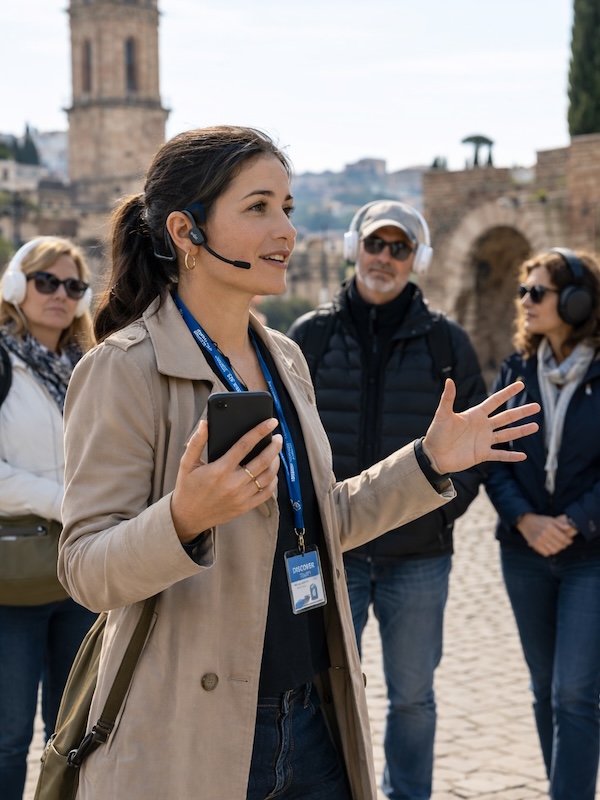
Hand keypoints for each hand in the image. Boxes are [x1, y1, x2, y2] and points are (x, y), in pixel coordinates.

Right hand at [171, 418, 281, 541]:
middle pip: (263, 461)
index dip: (260, 431)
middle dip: (274, 446)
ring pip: (268, 477)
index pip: (245, 445)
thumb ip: (197, 442)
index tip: (271, 422)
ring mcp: (241, 497)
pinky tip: (272, 473)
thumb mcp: (186, 463)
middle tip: (279, 437)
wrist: (187, 517)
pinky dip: (273, 481)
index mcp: (220, 470)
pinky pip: (266, 493)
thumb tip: (205, 424)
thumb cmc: (187, 487)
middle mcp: (233, 484)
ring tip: (276, 453)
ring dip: (276, 462)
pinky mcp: (245, 507)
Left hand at [422, 379, 539, 474]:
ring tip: (536, 426)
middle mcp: (482, 426)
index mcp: (475, 415)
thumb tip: (449, 380)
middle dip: (521, 411)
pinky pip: (500, 455)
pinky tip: (523, 456)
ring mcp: (484, 441)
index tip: (520, 385)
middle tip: (537, 406)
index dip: (507, 393)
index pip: (495, 401)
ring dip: (521, 431)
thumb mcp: (442, 415)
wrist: (433, 455)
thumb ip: (448, 398)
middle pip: (506, 417)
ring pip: (507, 434)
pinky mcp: (482, 454)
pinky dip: (511, 456)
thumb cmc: (436, 434)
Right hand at [517, 513, 574, 555]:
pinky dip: (550, 552)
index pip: (563, 538)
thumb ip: (560, 524)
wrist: (526, 522)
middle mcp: (544, 534)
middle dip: (564, 545)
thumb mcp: (550, 519)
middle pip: (559, 545)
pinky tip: (550, 548)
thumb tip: (569, 528)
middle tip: (564, 544)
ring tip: (558, 546)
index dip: (568, 541)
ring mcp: (539, 540)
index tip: (569, 541)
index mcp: (550, 527)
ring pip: (553, 550)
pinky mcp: (535, 545)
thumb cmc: (540, 520)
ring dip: (558, 549)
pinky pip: (546, 553)